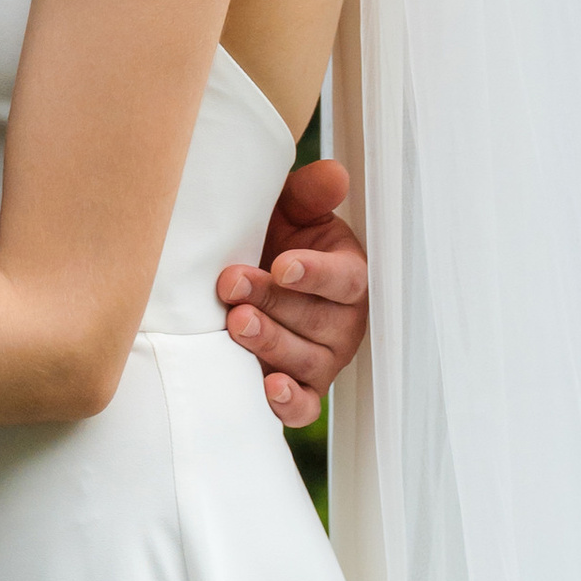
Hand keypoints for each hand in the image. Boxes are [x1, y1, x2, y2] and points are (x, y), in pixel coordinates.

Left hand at [218, 159, 367, 427]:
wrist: (249, 275)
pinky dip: (289, 402)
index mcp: (348, 276)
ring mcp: (324, 359)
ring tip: (236, 323)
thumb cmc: (274, 240)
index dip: (316, 273)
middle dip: (273, 303)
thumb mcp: (289, 210)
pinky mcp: (303, 389)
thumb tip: (334, 174)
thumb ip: (310, 194)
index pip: (344, 278)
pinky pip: (304, 406)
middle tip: (232, 284)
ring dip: (271, 344)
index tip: (283, 264)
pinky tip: (267, 388)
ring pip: (306, 360)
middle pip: (317, 320)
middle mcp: (343, 322)